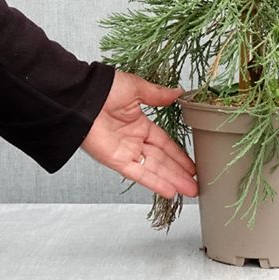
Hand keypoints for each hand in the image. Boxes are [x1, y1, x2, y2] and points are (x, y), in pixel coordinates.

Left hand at [81, 71, 197, 198]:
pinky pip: (139, 174)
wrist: (83, 97)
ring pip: (154, 169)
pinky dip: (154, 183)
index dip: (179, 154)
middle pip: (162, 160)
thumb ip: (158, 95)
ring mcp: (126, 151)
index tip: (192, 164)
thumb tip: (178, 92)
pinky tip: (169, 191)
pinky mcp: (116, 160)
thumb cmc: (105, 88)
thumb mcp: (137, 88)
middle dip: (179, 173)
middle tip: (195, 185)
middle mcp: (134, 140)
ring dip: (172, 181)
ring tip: (189, 191)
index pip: (164, 143)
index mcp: (139, 123)